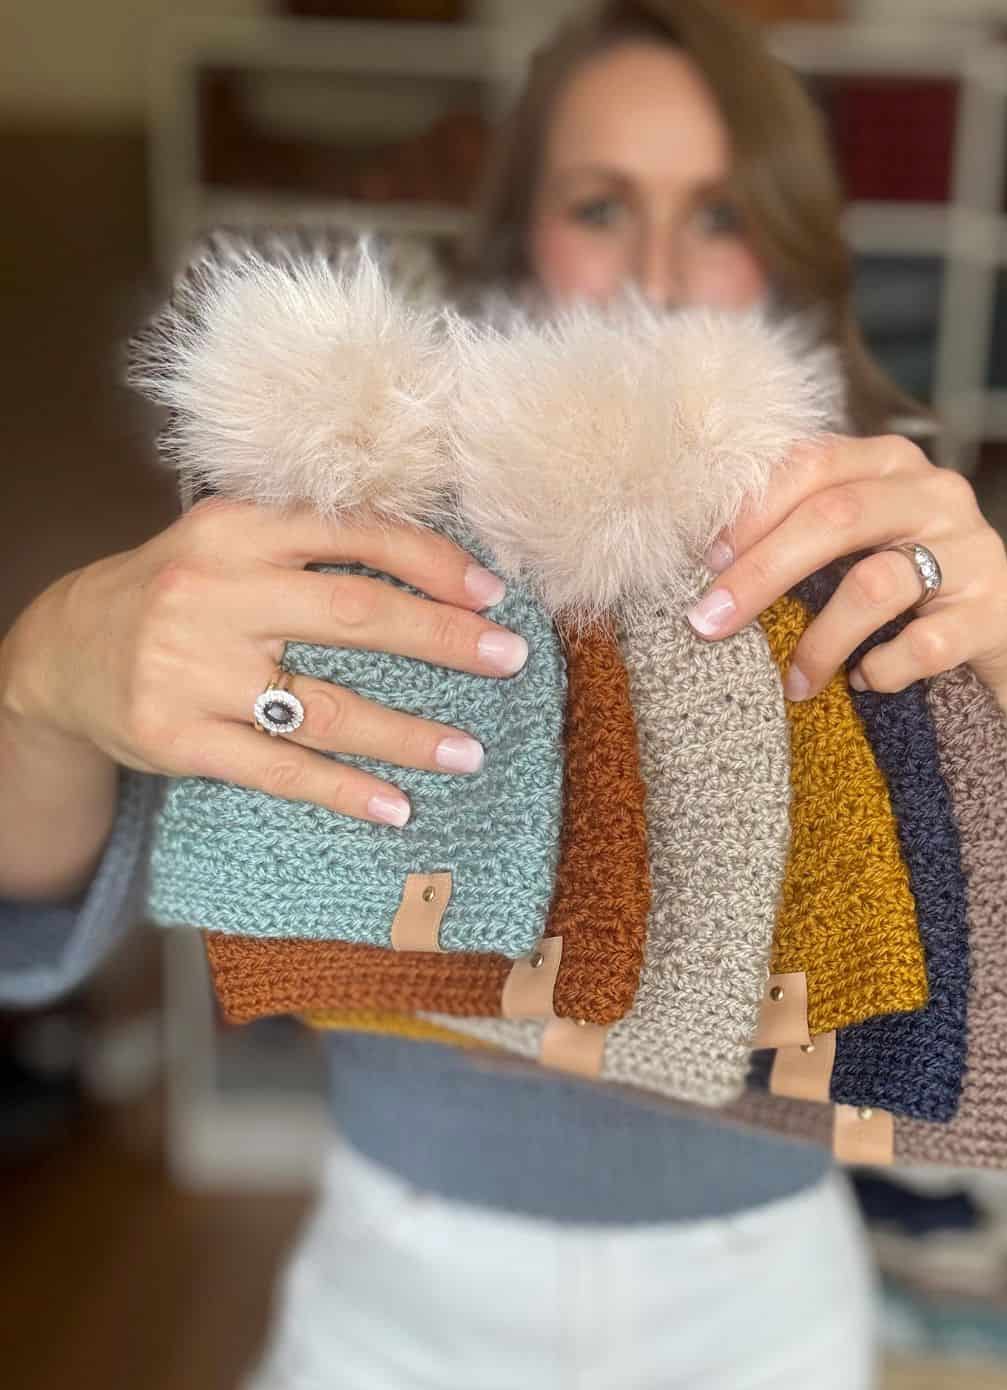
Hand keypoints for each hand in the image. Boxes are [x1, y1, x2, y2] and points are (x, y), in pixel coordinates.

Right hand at [3, 499, 528, 827]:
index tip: (492, 592)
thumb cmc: (174, 592)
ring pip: (326, 706)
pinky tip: (396, 807)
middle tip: (509, 659)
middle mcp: (215, 592)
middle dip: (443, 639)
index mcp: (237, 529)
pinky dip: (343, 792)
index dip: (432, 561)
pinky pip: (280, 770)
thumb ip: (309, 545)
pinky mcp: (179, 739)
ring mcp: (194, 670)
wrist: (61, 652)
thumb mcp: (228, 543)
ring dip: (408, 734)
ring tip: (469, 753)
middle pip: (355, 616)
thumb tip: (436, 571)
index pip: (353, 534)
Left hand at [684, 434, 1006, 699]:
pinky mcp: (1001, 610)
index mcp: (890, 464)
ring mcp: (976, 548)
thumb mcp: (849, 555)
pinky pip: (924, 645)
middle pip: (836, 517)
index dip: (752, 513)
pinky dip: (882, 671)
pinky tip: (866, 682)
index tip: (705, 565)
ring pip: (875, 585)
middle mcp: (938, 493)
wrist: (991, 655)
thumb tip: (705, 566)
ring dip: (818, 642)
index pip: (811, 466)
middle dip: (761, 573)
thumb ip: (797, 537)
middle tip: (710, 623)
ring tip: (793, 682)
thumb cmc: (897, 601)